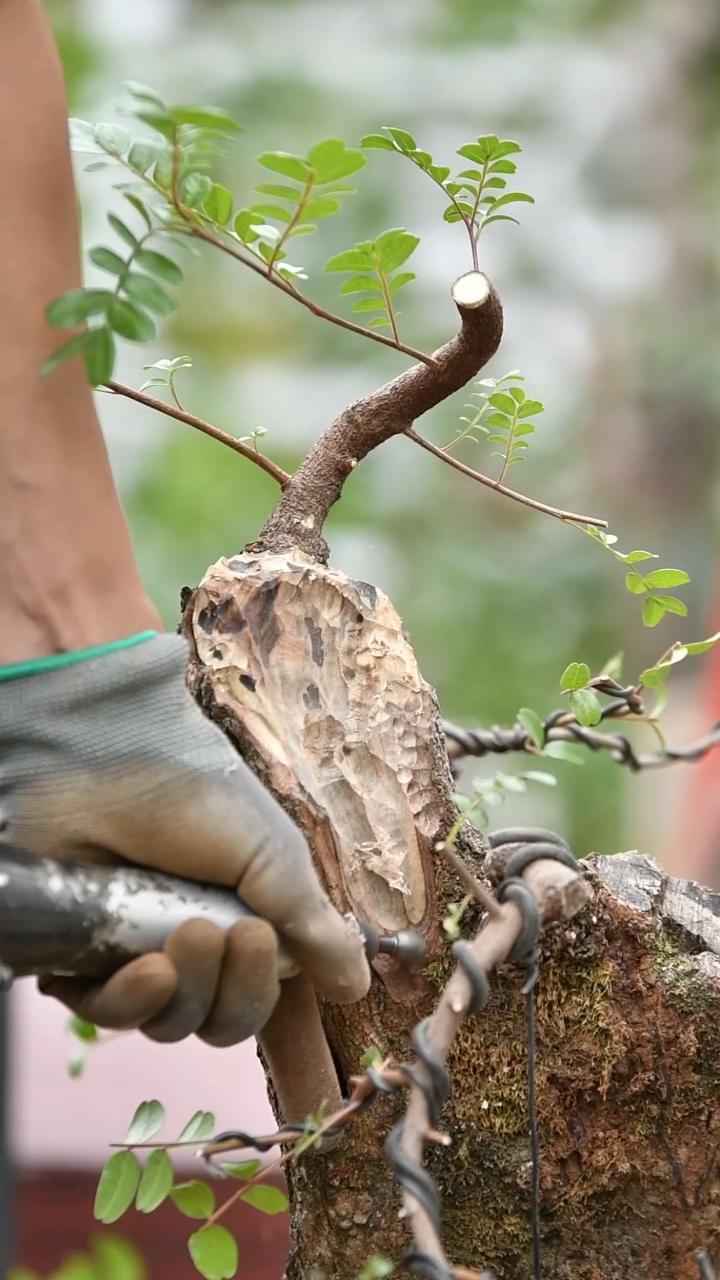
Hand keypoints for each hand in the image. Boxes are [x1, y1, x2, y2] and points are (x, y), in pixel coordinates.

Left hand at [0, 634, 369, 1044]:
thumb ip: (315, 929)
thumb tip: (358, 986)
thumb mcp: (276, 860)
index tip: (286, 995)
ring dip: (192, 987)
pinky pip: (113, 1017)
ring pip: (173, 1023)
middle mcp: (194, 953)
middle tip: (240, 934)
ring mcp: (135, 960)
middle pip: (225, 1021)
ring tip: (190, 930)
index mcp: (247, 928)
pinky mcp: (80, 964)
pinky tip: (148, 967)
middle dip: (240, 989)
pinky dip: (136, 1000)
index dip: (279, 1016)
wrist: (118, 764)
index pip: (267, 1002)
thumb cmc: (202, 799)